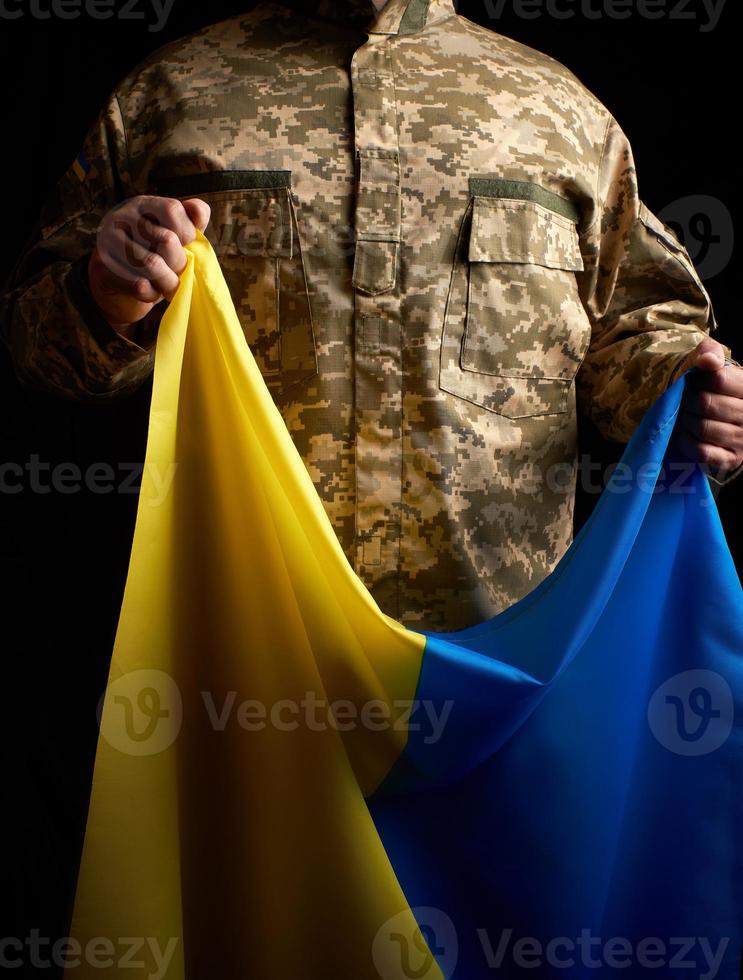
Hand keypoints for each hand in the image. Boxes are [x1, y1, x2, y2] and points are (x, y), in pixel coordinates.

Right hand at [88, 196, 210, 338]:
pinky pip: (139, 285)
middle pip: (166, 240)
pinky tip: (149, 290)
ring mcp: (108, 241)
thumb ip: (193, 221)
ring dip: (167, 282)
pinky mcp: (102, 267)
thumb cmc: (154, 255)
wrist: (117, 282)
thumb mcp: (177, 235)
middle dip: (179, 263)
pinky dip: (151, 294)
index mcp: (143, 204)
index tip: (185, 245)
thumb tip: (197, 209)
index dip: (187, 232)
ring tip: (167, 284)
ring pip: (152, 265)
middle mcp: (122, 217)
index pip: (172, 209)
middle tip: (176, 271)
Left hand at [675, 339, 742, 479]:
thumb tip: (706, 360)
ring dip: (686, 420)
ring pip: (702, 427)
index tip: (692, 381)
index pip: (718, 379)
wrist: (718, 418)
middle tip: (686, 400)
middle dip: (688, 400)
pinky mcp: (731, 459)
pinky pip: (701, 451)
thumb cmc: (715, 389)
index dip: (697, 379)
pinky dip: (687, 442)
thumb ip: (710, 353)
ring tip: (687, 416)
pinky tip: (688, 434)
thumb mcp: (715, 366)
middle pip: (706, 403)